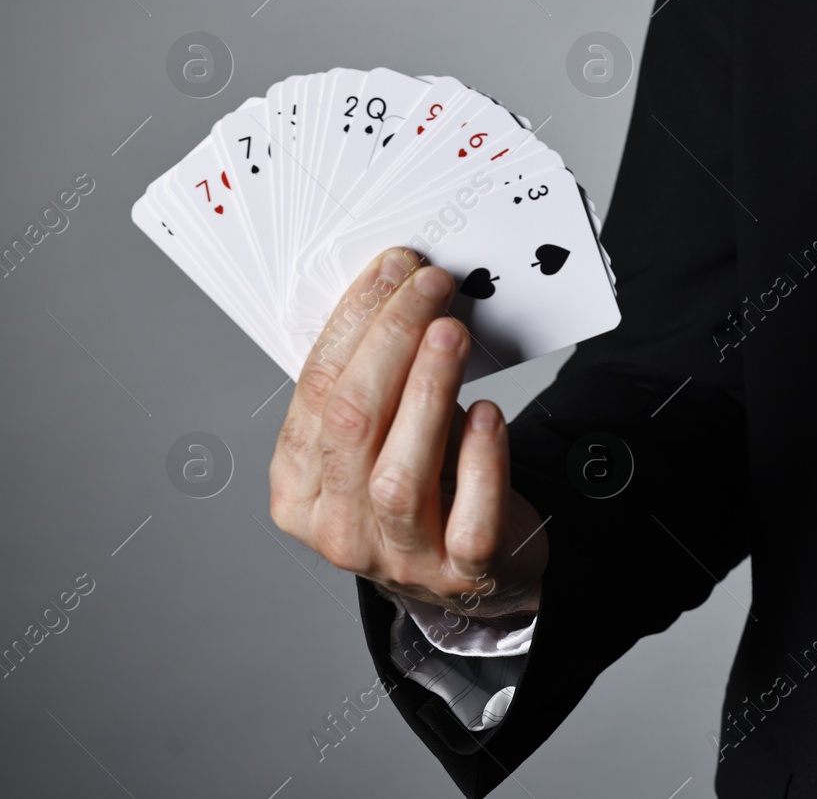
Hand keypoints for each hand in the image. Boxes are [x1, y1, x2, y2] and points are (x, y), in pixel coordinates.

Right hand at [270, 248, 547, 621]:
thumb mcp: (382, 441)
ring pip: (398, 474)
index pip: (314, 392)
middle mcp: (338, 530)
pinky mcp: (463, 574)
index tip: (391, 271)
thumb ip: (378, 384)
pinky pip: (468, 518)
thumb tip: (399, 290)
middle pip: (351, 424)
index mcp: (298, 490)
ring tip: (451, 335)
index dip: (353, 323)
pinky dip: (478, 462)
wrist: (480, 571)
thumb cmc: (429, 492)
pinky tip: (488, 415)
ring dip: (427, 392)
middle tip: (429, 288)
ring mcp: (400, 559)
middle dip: (390, 341)